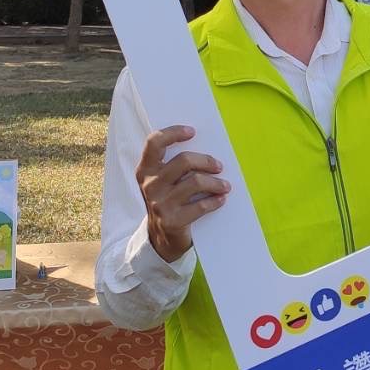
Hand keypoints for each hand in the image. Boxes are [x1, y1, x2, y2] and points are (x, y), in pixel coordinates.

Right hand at [135, 125, 229, 263]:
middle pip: (184, 161)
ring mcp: (160, 203)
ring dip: (216, 183)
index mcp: (145, 170)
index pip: (154, 143)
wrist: (161, 238)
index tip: (192, 132)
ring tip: (225, 186)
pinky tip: (221, 199)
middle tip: (219, 166)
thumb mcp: (162, 181)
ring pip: (196, 182)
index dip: (173, 133)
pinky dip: (215, 201)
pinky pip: (201, 205)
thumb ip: (174, 165)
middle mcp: (150, 185)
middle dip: (206, 161)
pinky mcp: (172, 220)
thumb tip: (205, 146)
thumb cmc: (167, 200)